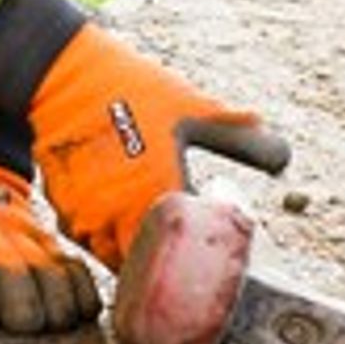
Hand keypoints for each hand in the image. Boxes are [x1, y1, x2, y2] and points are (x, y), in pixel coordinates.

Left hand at [0, 147, 100, 333]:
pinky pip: (77, 271)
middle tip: (15, 331)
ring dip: (51, 308)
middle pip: (16, 280)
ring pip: (51, 276)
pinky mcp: (50, 240)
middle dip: (20, 313)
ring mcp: (22, 235)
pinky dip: (80, 296)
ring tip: (41, 329)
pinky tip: (71, 314)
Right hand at [26, 25, 286, 269]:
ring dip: (134, 254)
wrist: (61, 76)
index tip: (215, 253)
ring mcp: (89, 217)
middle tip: (183, 255)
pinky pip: (89, 241)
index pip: (189, 250)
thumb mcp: (191, 108)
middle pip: (150, 266)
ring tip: (151, 241)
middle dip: (168, 263)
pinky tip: (118, 218)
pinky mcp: (64, 210)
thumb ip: (237, 137)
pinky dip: (106, 238)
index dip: (205, 256)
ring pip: (116, 259)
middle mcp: (122, 214)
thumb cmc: (130, 88)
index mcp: (161, 193)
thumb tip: (283, 158)